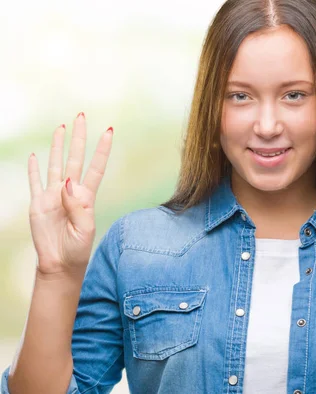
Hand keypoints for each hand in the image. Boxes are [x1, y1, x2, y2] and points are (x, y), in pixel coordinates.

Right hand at [28, 113, 113, 276]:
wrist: (59, 264)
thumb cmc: (78, 249)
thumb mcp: (85, 229)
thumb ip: (78, 206)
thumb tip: (68, 182)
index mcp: (87, 197)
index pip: (96, 167)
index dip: (101, 149)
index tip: (108, 131)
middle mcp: (71, 192)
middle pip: (75, 158)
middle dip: (78, 138)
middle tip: (80, 116)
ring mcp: (54, 196)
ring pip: (56, 164)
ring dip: (57, 146)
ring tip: (60, 128)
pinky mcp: (38, 203)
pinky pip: (35, 181)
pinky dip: (34, 168)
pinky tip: (36, 155)